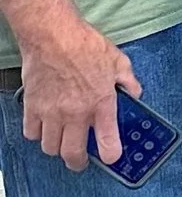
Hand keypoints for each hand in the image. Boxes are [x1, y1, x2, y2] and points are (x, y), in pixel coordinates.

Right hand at [16, 6, 141, 170]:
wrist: (52, 35)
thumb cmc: (85, 45)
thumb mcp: (119, 61)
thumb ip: (128, 81)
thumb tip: (135, 94)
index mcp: (101, 102)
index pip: (107, 139)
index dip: (111, 154)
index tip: (111, 157)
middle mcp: (76, 112)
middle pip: (72, 154)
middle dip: (77, 162)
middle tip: (80, 160)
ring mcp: (51, 112)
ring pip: (50, 147)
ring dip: (57, 148)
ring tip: (62, 141)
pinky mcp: (32, 107)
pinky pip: (31, 133)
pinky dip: (37, 134)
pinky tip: (44, 126)